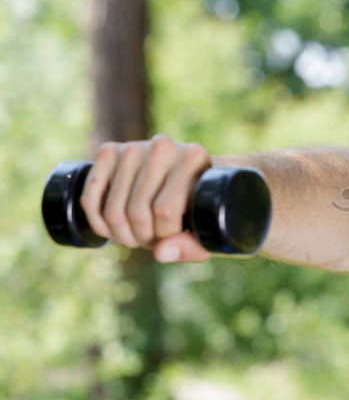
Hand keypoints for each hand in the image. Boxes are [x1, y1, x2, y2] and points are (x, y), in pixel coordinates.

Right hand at [78, 134, 212, 262]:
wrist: (187, 170)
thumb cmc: (201, 204)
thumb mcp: (208, 228)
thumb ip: (192, 246)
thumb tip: (160, 252)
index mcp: (193, 158)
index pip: (165, 211)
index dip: (164, 235)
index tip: (171, 238)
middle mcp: (162, 147)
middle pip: (136, 212)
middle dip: (142, 238)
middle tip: (152, 239)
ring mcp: (133, 147)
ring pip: (112, 210)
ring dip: (121, 234)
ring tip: (137, 234)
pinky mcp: (108, 151)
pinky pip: (89, 198)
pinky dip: (97, 222)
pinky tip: (112, 228)